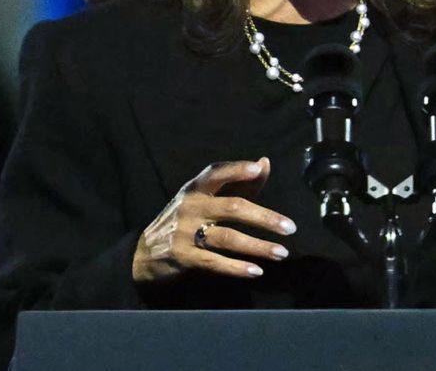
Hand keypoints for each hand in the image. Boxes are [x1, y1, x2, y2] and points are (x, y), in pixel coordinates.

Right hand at [132, 157, 296, 282]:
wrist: (145, 252)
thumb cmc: (187, 219)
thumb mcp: (206, 197)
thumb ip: (238, 182)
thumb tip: (264, 163)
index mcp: (196, 188)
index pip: (216, 173)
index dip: (236, 170)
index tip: (256, 169)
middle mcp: (191, 206)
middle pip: (233, 207)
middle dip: (265, 218)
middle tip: (290, 228)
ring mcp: (185, 232)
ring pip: (228, 238)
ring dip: (258, 247)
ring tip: (282, 253)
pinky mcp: (183, 257)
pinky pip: (215, 262)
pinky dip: (237, 268)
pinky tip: (256, 270)